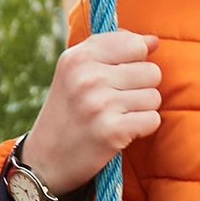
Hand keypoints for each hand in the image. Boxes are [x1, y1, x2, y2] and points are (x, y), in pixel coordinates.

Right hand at [19, 29, 160, 196]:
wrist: (45, 159)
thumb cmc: (68, 110)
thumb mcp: (76, 71)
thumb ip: (113, 49)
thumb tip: (154, 41)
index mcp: (79, 57)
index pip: (136, 44)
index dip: (135, 61)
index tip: (117, 76)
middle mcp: (89, 77)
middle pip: (151, 71)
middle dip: (141, 88)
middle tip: (116, 102)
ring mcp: (100, 104)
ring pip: (154, 97)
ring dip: (141, 110)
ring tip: (116, 116)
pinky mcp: (112, 131)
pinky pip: (153, 120)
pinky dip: (142, 128)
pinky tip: (121, 131)